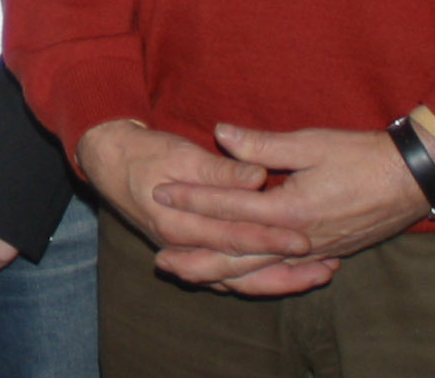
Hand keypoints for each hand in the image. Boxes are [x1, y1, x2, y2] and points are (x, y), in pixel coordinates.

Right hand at [76, 120, 311, 286]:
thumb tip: (257, 177)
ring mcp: (185, 253)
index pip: (233, 237)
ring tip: (316, 276)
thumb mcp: (180, 153)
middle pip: (239, 270)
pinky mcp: (190, 252)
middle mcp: (181, 247)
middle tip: (324, 268)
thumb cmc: (145, 153)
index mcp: (178, 223)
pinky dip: (257, 280)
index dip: (269, 238)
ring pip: (236, 282)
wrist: (109, 161)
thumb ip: (220, 170)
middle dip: (284, 271)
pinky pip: (227, 277)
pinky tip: (285, 275)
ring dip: (277, 282)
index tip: (304, 238)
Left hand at [150, 123, 434, 292]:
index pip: (230, 206)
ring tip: (190, 275)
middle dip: (198, 257)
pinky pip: (283, 274)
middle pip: (238, 254)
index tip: (161, 193)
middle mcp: (299, 238)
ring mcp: (315, 250)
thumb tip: (220, 133)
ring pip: (259, 271)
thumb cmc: (363, 156)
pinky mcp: (328, 253)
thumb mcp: (310, 143)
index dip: (194, 198)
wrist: (415, 180)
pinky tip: (240, 279)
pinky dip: (256, 278)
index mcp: (290, 209)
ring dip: (222, 274)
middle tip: (161, 259)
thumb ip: (261, 145)